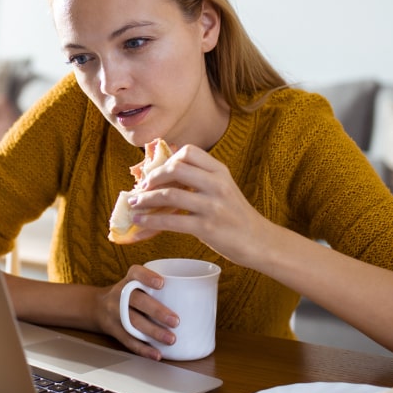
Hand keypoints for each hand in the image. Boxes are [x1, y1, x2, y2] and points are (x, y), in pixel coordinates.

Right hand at [96, 265, 178, 360]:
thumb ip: (158, 287)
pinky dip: (144, 349)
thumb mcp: (136, 283)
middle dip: (156, 311)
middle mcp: (120, 294)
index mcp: (128, 280)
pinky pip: (129, 341)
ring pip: (133, 322)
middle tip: (175, 320)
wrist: (97, 307)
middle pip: (136, 301)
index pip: (135, 273)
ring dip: (153, 332)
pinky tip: (157, 354)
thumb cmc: (129, 294)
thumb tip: (199, 297)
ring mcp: (115, 313)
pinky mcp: (115, 330)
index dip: (147, 277)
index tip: (161, 283)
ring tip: (171, 339)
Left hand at [123, 144, 270, 264]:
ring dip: (146, 199)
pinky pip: (172, 221)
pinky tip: (140, 222)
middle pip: (176, 168)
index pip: (189, 151)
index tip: (156, 172)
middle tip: (141, 188)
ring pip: (170, 194)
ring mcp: (213, 205)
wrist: (258, 241)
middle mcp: (217, 184)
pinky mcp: (207, 227)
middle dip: (152, 177)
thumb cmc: (234, 215)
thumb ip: (199, 179)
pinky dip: (151, 221)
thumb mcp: (222, 188)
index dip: (168, 159)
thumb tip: (161, 176)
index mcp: (220, 171)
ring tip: (134, 204)